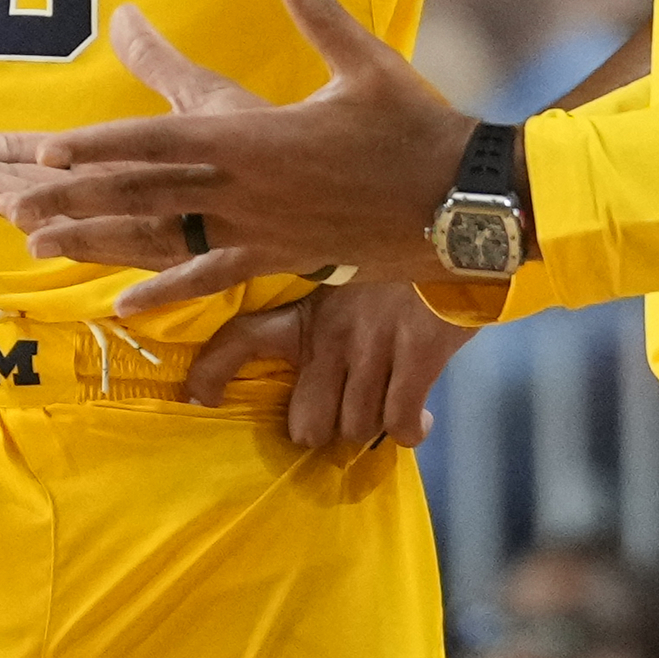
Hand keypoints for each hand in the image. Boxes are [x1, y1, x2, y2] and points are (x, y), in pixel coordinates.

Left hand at [0, 0, 478, 313]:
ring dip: (98, 240)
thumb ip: (318, 9)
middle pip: (144, 193)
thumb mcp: (368, 61)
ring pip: (163, 237)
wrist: (464, 204)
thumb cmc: (418, 127)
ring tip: (37, 243)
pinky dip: (167, 290)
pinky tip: (123, 305)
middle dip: (74, 195)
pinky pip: (213, 277)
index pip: (160, 141)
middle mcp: (247, 191)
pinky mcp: (281, 258)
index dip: (99, 147)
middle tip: (8, 201)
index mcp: (259, 140)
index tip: (45, 151)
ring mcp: (261, 232)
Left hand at [184, 280, 475, 449]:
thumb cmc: (397, 253)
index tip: (199, 396)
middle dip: (323, 429)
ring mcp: (374, 349)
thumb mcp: (341, 268)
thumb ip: (318, 305)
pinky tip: (417, 422)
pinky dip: (408, 432)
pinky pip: (398, 425)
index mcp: (307, 311)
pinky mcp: (417, 357)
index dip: (212, 372)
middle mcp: (332, 336)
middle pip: (305, 426)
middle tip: (342, 411)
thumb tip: (301, 350)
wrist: (460, 226)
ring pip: (354, 430)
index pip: (241, 338)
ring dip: (370, 427)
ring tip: (385, 404)